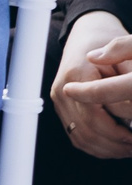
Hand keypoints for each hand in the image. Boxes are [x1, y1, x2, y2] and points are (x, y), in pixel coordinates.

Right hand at [51, 12, 131, 159]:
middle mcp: (62, 91)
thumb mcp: (123, 57)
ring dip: (106, 149)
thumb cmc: (106, 43)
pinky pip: (75, 135)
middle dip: (115, 145)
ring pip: (80, 137)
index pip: (94, 117)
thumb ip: (124, 83)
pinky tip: (114, 147)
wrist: (85, 35)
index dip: (118, 133)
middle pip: (86, 131)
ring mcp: (59, 100)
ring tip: (128, 149)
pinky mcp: (62, 107)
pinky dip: (95, 146)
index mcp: (76, 77)